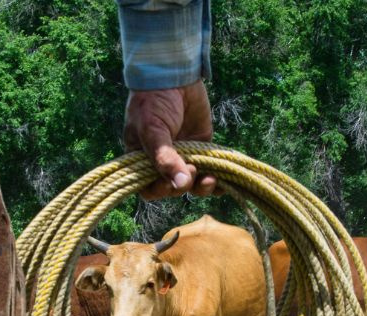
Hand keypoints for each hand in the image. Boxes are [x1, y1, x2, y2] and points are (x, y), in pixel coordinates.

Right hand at [123, 80, 216, 199]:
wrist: (173, 74)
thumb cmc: (153, 101)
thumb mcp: (152, 130)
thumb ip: (164, 158)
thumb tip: (180, 184)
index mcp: (142, 160)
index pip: (149, 188)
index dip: (159, 190)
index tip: (169, 183)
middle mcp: (162, 163)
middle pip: (173, 189)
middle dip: (183, 184)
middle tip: (192, 169)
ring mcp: (183, 157)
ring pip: (193, 184)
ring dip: (202, 187)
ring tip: (210, 180)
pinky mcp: (202, 150)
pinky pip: (210, 171)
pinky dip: (218, 181)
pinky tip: (224, 183)